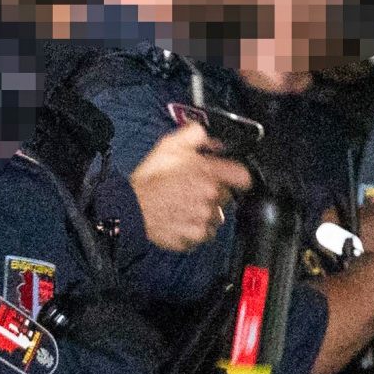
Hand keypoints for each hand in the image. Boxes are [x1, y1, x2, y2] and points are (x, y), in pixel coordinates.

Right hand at [129, 118, 251, 253]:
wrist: (130, 208)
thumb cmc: (149, 179)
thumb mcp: (170, 146)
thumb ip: (195, 136)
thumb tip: (211, 139)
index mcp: (208, 174)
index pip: (242, 177)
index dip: (236, 175)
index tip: (230, 176)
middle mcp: (210, 198)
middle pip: (227, 197)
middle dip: (215, 192)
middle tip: (194, 189)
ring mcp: (204, 220)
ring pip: (216, 216)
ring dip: (206, 212)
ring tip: (185, 205)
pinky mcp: (195, 237)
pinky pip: (204, 233)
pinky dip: (196, 228)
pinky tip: (181, 219)